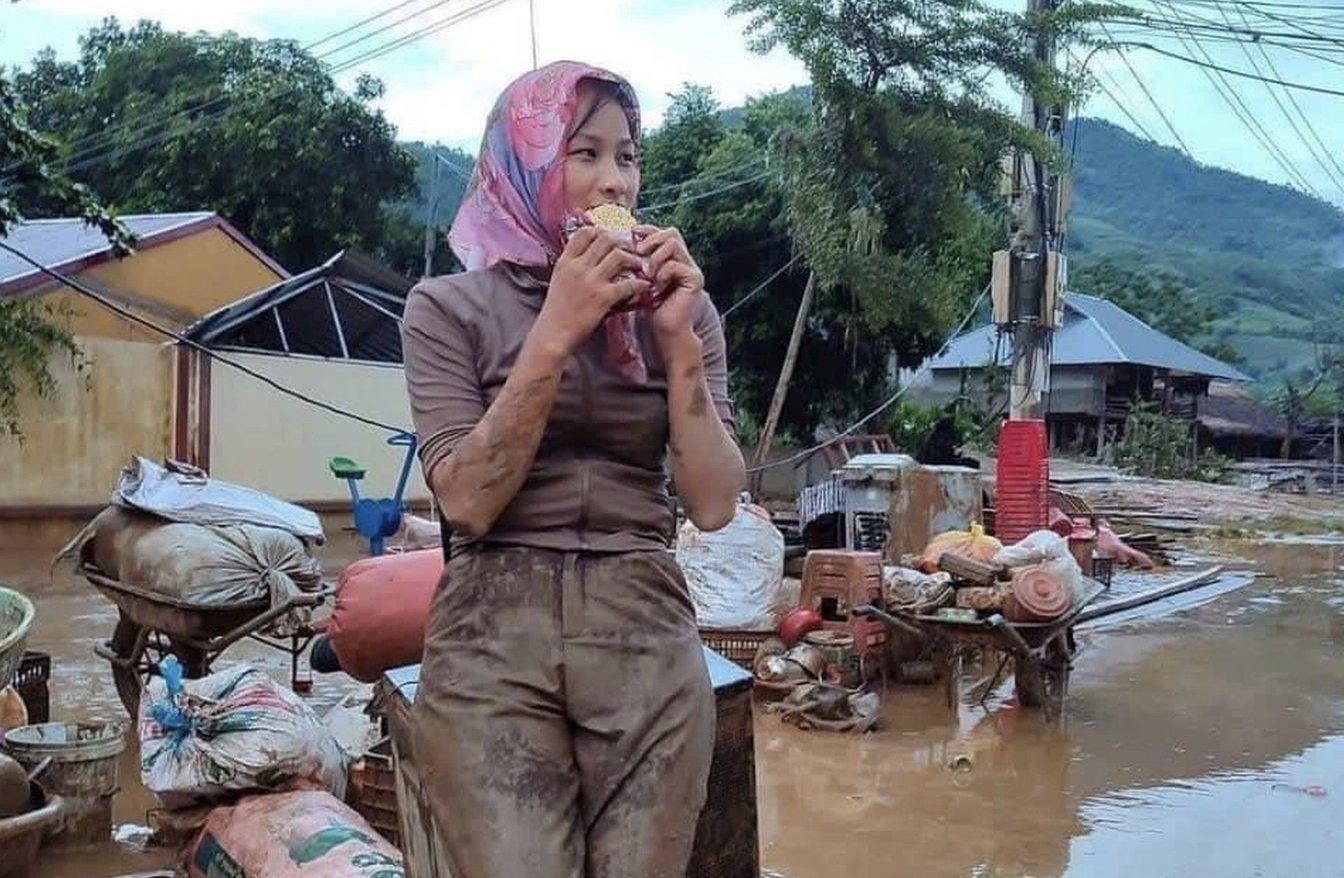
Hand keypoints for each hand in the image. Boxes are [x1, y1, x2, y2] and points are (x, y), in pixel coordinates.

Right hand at [534, 227, 651, 355]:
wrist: (553, 334)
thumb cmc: (557, 311)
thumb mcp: (559, 281)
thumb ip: (572, 266)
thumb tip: (588, 255)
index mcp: (566, 261)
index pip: (585, 232)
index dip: (602, 231)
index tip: (612, 239)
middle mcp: (578, 267)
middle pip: (606, 239)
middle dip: (622, 243)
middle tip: (632, 251)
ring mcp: (591, 282)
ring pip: (619, 256)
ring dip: (634, 260)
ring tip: (640, 267)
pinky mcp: (602, 298)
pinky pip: (628, 284)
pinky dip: (640, 284)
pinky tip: (644, 286)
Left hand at [635, 224, 703, 356]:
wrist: (664, 331)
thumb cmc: (650, 307)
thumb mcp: (640, 279)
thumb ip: (639, 260)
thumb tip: (624, 240)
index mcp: (673, 258)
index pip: (664, 233)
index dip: (648, 230)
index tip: (632, 233)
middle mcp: (685, 261)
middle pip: (672, 233)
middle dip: (652, 239)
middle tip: (638, 250)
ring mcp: (692, 269)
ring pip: (674, 245)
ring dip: (656, 256)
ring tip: (646, 271)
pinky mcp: (695, 280)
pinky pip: (676, 264)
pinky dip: (662, 272)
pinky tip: (655, 284)